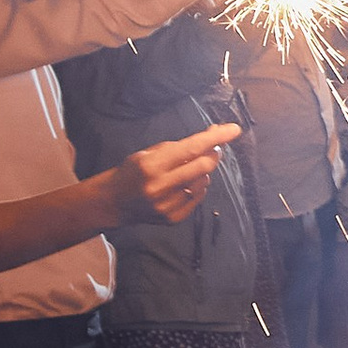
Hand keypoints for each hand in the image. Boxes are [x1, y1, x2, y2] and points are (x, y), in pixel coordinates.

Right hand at [110, 127, 240, 225]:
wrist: (114, 202)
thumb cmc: (133, 171)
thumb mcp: (148, 152)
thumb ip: (179, 147)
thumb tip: (212, 137)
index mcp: (152, 165)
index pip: (192, 148)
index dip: (216, 138)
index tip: (234, 129)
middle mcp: (161, 186)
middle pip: (204, 167)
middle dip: (214, 154)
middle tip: (215, 147)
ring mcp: (168, 205)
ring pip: (204, 181)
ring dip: (203, 172)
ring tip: (186, 170)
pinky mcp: (173, 218)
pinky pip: (199, 197)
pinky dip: (198, 186)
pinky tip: (184, 184)